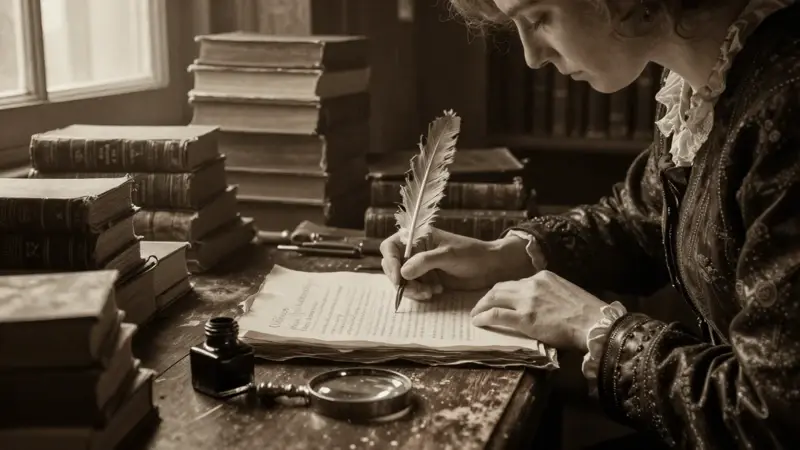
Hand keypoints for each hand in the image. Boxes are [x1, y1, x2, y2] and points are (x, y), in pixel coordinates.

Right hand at [379, 228, 534, 300]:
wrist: (489, 267)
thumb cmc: (471, 254)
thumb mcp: (448, 255)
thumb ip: (425, 261)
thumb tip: (403, 272)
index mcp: (417, 237)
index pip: (391, 247)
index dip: (390, 262)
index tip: (399, 279)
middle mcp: (414, 251)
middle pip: (392, 266)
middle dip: (401, 281)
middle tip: (418, 291)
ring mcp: (419, 266)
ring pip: (402, 281)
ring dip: (412, 290)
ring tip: (430, 292)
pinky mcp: (426, 279)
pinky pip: (413, 289)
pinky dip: (420, 293)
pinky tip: (436, 291)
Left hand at [470, 270, 606, 350]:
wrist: (593, 323)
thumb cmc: (586, 313)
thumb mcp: (565, 292)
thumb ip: (549, 293)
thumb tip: (540, 304)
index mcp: (543, 276)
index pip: (516, 282)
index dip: (504, 291)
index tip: (498, 298)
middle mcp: (532, 284)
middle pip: (501, 287)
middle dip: (488, 296)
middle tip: (481, 305)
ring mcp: (526, 300)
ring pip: (495, 298)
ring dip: (482, 305)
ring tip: (475, 313)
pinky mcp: (524, 317)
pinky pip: (496, 314)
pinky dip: (484, 317)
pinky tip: (478, 321)